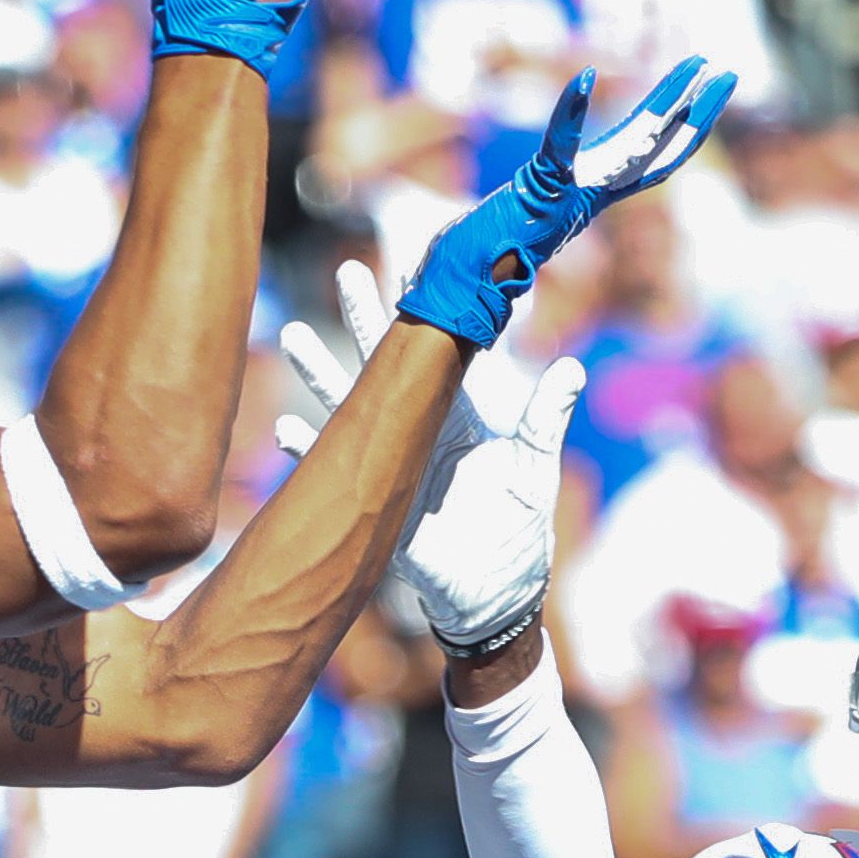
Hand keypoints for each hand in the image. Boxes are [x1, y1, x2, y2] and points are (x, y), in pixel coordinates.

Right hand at [277, 262, 587, 656]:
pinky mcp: (379, 503)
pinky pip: (338, 472)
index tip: (417, 264)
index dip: (428, 311)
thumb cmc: (519, 530)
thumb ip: (547, 417)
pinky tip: (287, 431)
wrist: (498, 593)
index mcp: (458, 413)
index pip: (438, 351)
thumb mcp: (536, 467)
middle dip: (365, 317)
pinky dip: (310, 453)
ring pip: (350, 406)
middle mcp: (418, 429)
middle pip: (386, 362)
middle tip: (348, 270)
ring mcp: (393, 464)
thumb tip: (571, 366)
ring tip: (294, 335)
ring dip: (321, 373)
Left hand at [396, 61, 736, 351]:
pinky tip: (582, 79)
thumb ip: (558, 157)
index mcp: (599, 189)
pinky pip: (560, 146)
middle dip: (695, 109)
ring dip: (666, 104)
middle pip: (659, 145)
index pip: (657, 154)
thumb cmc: (498, 241)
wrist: (471, 275)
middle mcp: (597, 189)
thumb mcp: (538, 193)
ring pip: (633, 144)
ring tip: (699, 69)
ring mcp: (575, 189)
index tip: (710, 86)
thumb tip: (567, 126)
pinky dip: (569, 116)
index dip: (688, 124)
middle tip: (727, 71)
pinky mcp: (543, 187)